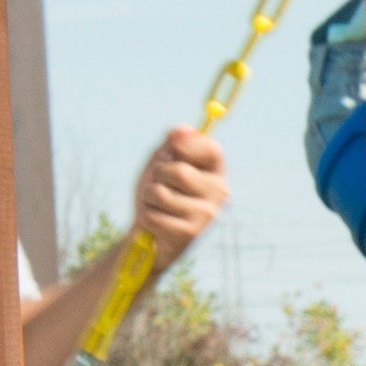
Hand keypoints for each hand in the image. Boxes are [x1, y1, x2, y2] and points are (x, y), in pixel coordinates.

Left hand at [131, 125, 227, 272]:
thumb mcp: (160, 165)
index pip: (211, 149)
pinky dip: (146, 216)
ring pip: (162, 194)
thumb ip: (171, 146)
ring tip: (154, 205)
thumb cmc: (156, 196)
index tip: (171, 151)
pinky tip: (154, 224)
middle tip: (156, 184)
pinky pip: (155, 215)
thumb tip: (182, 129)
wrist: (148, 236)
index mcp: (215, 172)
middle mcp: (218, 193)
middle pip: (181, 172)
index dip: (187, 145)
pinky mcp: (191, 234)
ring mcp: (207, 215)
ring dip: (148, 197)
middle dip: (158, 176)